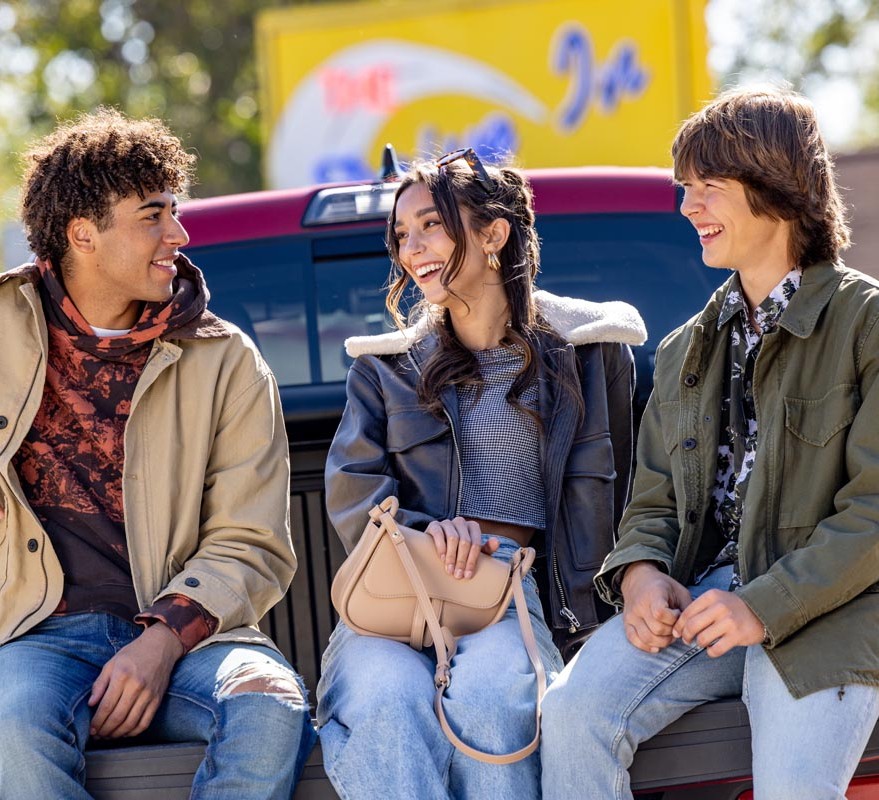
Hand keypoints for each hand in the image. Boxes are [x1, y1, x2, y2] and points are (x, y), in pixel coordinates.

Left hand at [88, 621, 183, 737]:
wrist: (161, 646)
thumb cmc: (133, 654)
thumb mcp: (112, 663)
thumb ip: (99, 684)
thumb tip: (91, 704)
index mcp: (122, 676)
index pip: (106, 706)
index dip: (96, 722)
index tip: (91, 729)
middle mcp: (136, 686)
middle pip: (117, 717)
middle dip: (104, 730)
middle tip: (97, 735)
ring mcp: (149, 694)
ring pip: (130, 723)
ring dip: (117, 734)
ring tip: (108, 736)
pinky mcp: (157, 699)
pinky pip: (145, 722)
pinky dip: (133, 732)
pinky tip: (125, 732)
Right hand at [425, 517, 498, 579]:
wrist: (438, 544)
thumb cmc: (459, 549)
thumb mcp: (474, 551)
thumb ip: (487, 549)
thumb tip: (496, 542)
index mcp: (473, 526)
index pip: (476, 543)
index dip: (472, 560)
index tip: (468, 575)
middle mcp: (461, 522)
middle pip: (465, 541)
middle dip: (462, 561)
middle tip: (458, 575)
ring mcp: (447, 522)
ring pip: (453, 538)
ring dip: (452, 556)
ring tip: (449, 570)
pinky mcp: (434, 525)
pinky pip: (438, 534)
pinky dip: (441, 547)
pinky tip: (442, 558)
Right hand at [621, 561, 692, 652]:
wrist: (638, 580)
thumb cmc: (662, 586)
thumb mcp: (679, 590)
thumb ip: (687, 608)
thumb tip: (688, 628)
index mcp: (653, 594)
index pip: (660, 614)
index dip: (673, 619)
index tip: (677, 613)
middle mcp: (639, 606)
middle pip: (656, 629)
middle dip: (670, 632)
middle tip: (675, 627)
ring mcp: (631, 615)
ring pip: (647, 638)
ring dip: (662, 642)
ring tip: (668, 635)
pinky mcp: (626, 623)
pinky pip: (633, 640)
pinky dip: (646, 647)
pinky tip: (656, 646)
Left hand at [672, 589, 764, 657]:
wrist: (760, 611)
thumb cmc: (732, 607)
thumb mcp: (716, 600)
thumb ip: (700, 608)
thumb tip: (680, 625)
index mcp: (711, 596)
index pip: (687, 613)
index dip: (679, 625)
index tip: (677, 632)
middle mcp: (719, 607)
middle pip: (692, 626)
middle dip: (686, 636)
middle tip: (687, 640)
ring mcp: (729, 622)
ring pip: (703, 638)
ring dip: (699, 644)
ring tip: (701, 643)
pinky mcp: (737, 636)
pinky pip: (716, 649)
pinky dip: (711, 652)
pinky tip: (712, 649)